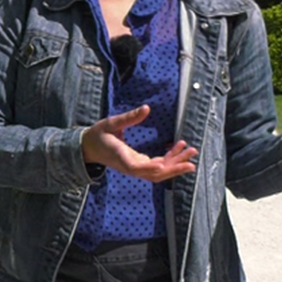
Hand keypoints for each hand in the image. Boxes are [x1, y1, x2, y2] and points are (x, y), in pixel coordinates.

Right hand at [81, 105, 198, 181]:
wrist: (89, 148)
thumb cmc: (99, 135)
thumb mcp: (110, 123)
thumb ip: (129, 118)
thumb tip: (146, 108)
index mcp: (120, 156)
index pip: (135, 166)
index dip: (148, 167)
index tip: (161, 164)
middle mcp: (129, 166)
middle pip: (154, 173)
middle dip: (174, 168)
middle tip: (191, 161)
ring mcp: (135, 167)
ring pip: (158, 172)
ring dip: (176, 165)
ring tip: (191, 154)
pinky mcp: (139, 165)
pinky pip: (157, 167)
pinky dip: (170, 160)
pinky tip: (179, 150)